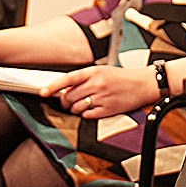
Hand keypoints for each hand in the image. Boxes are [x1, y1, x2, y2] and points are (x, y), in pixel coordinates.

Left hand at [40, 65, 157, 119]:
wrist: (142, 84)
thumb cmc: (121, 78)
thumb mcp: (101, 71)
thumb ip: (83, 79)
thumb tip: (65, 90)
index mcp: (93, 72)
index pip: (67, 79)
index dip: (53, 86)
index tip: (43, 92)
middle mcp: (96, 84)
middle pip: (69, 97)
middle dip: (65, 101)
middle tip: (69, 101)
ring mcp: (101, 98)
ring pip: (76, 108)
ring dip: (75, 109)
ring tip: (83, 104)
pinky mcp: (107, 110)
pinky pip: (87, 116)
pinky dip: (86, 114)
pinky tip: (92, 109)